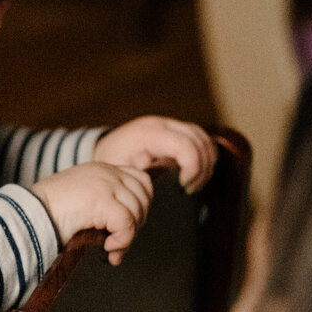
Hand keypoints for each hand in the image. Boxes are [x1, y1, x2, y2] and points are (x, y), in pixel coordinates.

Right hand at [34, 159, 152, 264]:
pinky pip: (127, 223)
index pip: (140, 180)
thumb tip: (131, 225)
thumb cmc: (49, 215)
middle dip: (137, 222)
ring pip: (137, 211)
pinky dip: (122, 241)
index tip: (126, 225)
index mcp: (102, 169)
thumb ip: (105, 203)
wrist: (28, 216)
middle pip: (144, 195)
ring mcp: (105, 183)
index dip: (141, 204)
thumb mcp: (82, 201)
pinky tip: (108, 249)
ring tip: (112, 248)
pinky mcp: (102, 199)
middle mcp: (106, 172)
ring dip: (128, 235)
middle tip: (120, 240)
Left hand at [94, 116, 215, 192]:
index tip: (184, 186)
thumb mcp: (121, 173)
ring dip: (206, 162)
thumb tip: (164, 181)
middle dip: (201, 168)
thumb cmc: (111, 164)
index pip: (185, 145)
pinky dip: (204, 156)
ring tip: (192, 183)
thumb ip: (143, 177)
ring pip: (203, 138)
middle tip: (189, 188)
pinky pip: (200, 138)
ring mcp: (169, 124)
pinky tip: (194, 173)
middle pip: (199, 140)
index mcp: (147, 134)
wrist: (105, 149)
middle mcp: (161, 123)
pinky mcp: (175, 129)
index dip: (193, 167)